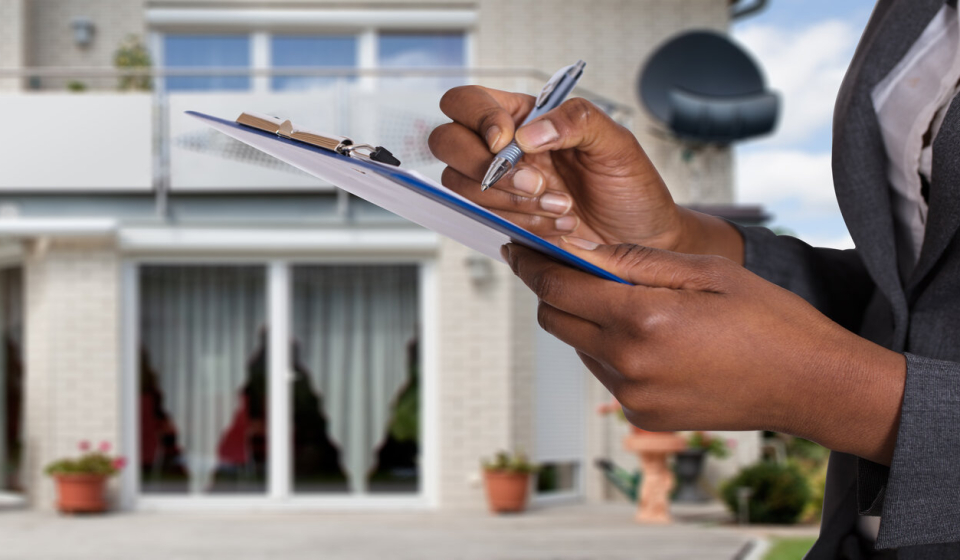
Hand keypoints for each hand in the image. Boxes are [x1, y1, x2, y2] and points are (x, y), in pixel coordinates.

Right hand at [428, 86, 685, 248]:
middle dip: (484, 165)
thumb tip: (528, 132)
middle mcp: (504, 149)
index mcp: (525, 117)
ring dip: (510, 201)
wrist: (640, 238)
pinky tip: (557, 226)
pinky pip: (485, 220)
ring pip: (462, 187)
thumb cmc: (629, 187)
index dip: (477, 117)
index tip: (507, 141)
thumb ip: (576, 120)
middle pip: (447, 142)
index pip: (467, 101)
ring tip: (561, 207)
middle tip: (533, 182)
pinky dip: (521, 224)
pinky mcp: (503, 221)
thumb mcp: (615, 142)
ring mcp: (499, 187)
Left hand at [501, 238, 906, 464]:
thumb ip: (635, 261)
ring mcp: (634, 397)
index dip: (531, 264)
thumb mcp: (704, 271)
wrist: (810, 384)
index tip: (516, 249)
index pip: (558, 287)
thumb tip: (580, 248)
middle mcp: (628, 364)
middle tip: (570, 266)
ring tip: (631, 304)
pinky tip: (651, 337)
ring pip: (579, 348)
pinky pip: (606, 375)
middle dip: (554, 290)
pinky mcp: (644, 417)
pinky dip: (611, 351)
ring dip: (587, 322)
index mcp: (642, 319)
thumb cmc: (767, 318)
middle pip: (556, 320)